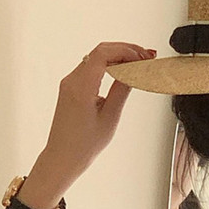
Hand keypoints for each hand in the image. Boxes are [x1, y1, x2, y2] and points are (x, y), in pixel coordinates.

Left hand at [42, 42, 155, 186]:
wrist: (62, 158)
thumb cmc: (83, 146)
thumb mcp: (109, 118)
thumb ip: (122, 91)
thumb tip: (133, 73)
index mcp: (81, 88)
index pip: (103, 54)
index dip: (126, 51)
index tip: (143, 57)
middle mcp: (71, 80)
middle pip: (100, 52)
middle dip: (124, 51)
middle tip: (145, 57)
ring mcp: (69, 83)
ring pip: (95, 58)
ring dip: (117, 57)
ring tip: (137, 63)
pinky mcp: (70, 88)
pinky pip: (90, 68)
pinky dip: (107, 66)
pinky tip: (121, 71)